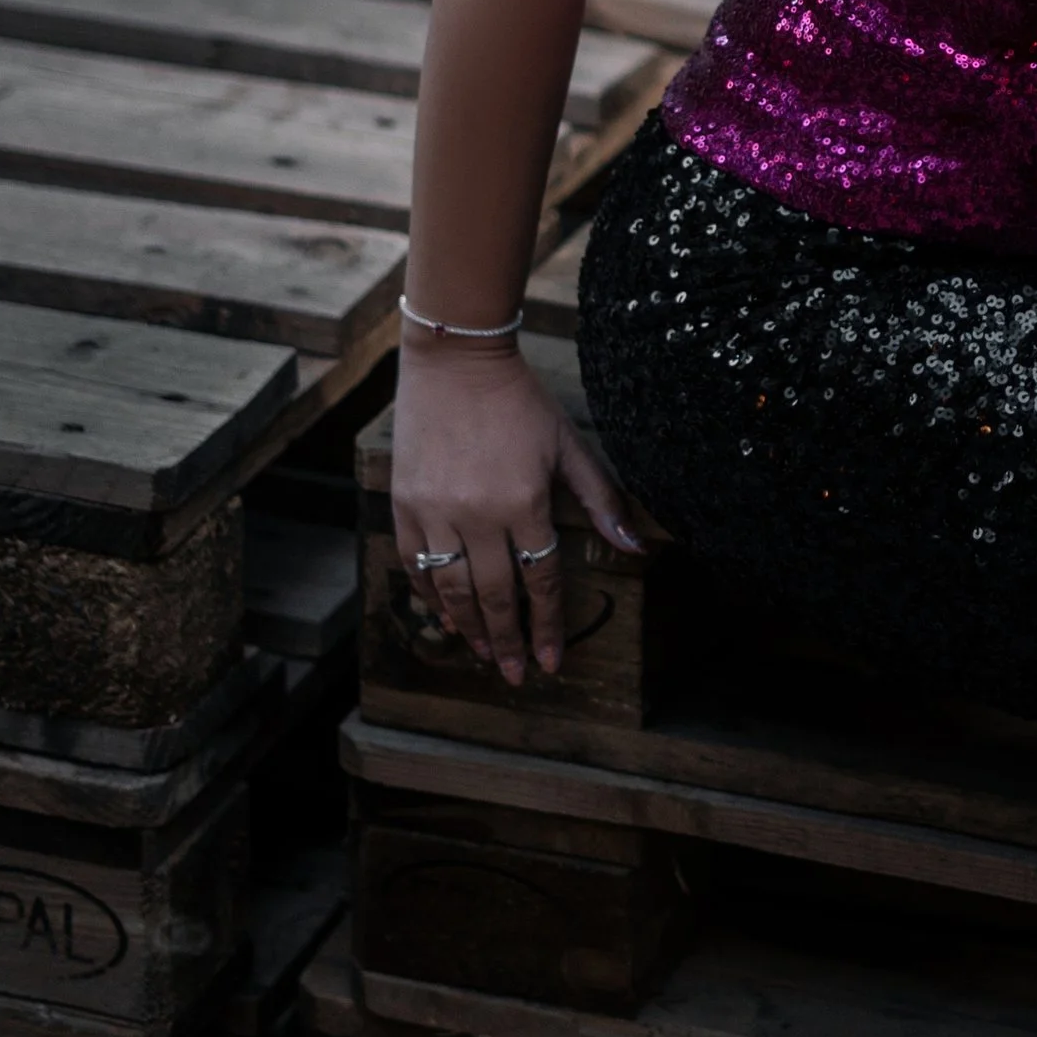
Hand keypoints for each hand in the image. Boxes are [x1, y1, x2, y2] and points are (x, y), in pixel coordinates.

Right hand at [389, 342, 640, 687]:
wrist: (456, 361)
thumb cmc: (521, 402)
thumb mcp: (569, 446)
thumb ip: (601, 501)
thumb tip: (632, 549)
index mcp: (524, 503)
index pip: (538, 582)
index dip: (546, 627)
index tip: (550, 663)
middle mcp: (477, 514)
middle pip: (494, 596)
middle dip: (506, 642)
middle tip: (513, 676)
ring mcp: (435, 511)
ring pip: (450, 589)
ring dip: (467, 628)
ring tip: (481, 653)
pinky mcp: (404, 503)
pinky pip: (414, 565)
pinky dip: (429, 596)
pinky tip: (444, 616)